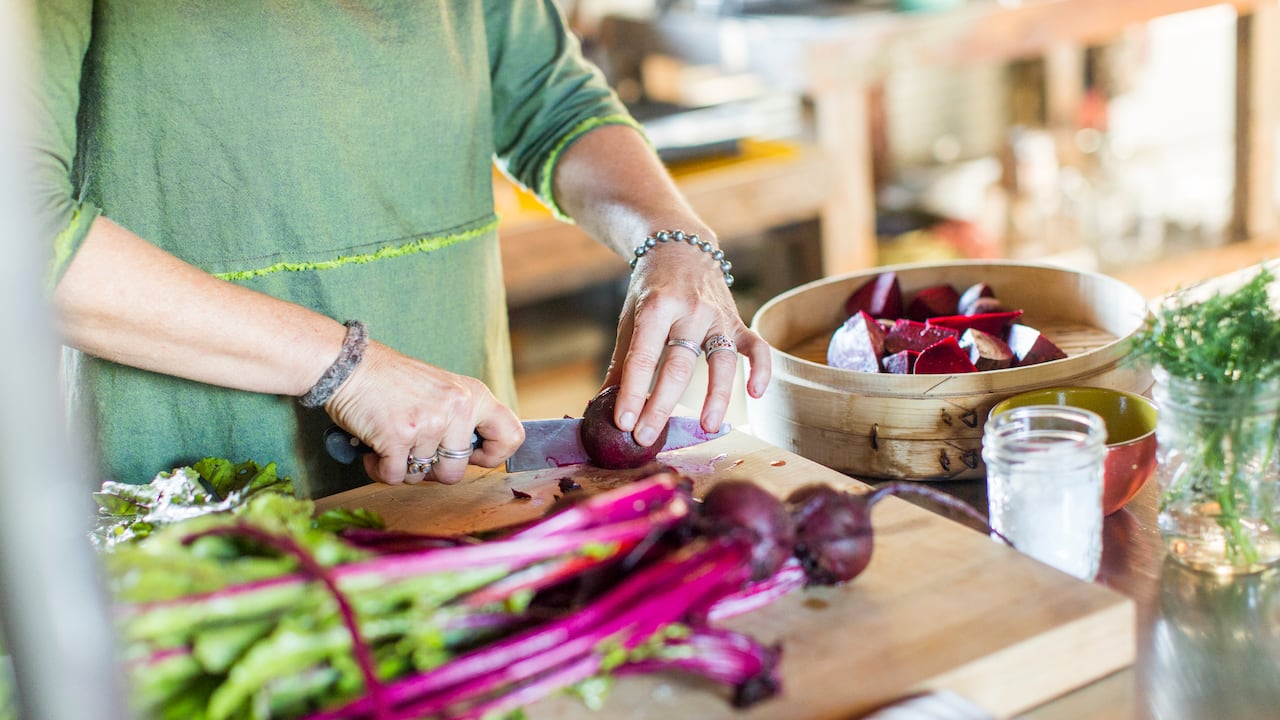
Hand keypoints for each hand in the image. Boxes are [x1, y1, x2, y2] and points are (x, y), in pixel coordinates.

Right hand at [322, 340, 524, 484]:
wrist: (349, 364)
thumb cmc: (392, 380)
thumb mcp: (442, 388)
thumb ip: (463, 418)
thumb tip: (472, 456)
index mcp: (473, 395)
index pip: (512, 436)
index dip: (492, 456)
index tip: (471, 457)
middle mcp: (457, 407)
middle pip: (456, 471)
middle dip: (431, 471)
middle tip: (413, 450)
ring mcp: (429, 423)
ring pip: (421, 476)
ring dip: (401, 467)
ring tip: (390, 440)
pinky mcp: (399, 436)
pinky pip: (394, 476)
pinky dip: (379, 469)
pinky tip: (374, 449)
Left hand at [603, 236, 771, 445]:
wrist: (681, 247)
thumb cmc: (651, 290)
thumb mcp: (630, 317)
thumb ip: (621, 361)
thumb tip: (602, 405)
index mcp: (656, 307)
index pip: (642, 357)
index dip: (632, 393)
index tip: (622, 423)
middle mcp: (689, 310)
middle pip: (678, 365)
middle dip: (661, 405)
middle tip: (646, 437)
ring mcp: (717, 316)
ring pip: (721, 360)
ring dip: (716, 395)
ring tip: (706, 426)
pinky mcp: (738, 320)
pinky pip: (755, 346)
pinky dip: (761, 368)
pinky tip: (755, 393)